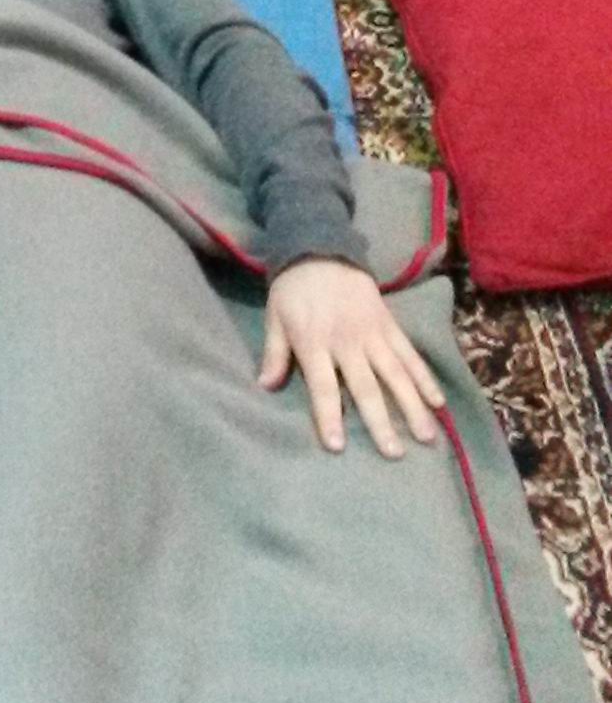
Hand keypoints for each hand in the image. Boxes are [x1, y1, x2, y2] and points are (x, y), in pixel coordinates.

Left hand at [258, 257, 445, 457]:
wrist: (321, 249)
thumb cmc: (293, 290)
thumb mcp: (275, 318)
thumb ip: (274, 353)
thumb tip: (264, 387)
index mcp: (314, 343)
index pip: (323, 386)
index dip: (329, 416)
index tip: (337, 446)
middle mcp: (347, 342)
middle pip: (366, 387)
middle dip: (380, 421)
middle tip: (394, 454)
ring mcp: (373, 333)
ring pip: (396, 374)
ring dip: (412, 406)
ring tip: (426, 436)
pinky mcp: (390, 325)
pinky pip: (410, 354)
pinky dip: (425, 377)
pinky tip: (438, 401)